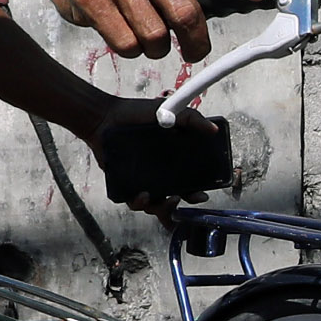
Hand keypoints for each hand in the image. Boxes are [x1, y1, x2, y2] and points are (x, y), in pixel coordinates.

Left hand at [87, 94, 232, 208]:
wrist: (106, 116)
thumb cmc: (136, 113)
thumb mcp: (169, 111)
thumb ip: (192, 119)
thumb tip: (214, 129)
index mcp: (171, 164)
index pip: (188, 185)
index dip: (195, 194)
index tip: (201, 195)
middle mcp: (157, 176)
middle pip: (171, 202)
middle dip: (177, 208)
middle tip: (178, 199)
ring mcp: (140, 182)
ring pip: (153, 205)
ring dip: (159, 208)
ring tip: (159, 200)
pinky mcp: (123, 184)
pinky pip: (132, 201)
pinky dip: (138, 203)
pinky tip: (142, 196)